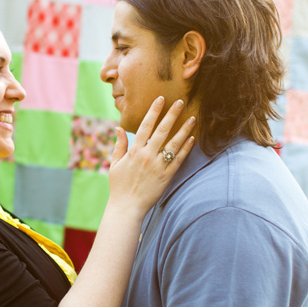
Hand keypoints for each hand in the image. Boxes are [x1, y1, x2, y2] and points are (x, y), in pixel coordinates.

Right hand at [108, 97, 194, 213]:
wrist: (127, 207)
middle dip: (171, 114)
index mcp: (134, 151)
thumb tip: (119, 128)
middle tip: (180, 101)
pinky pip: (178, 160)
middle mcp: (147, 156)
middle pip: (162, 131)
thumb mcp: (115, 164)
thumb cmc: (119, 186)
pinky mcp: (166, 176)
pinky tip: (192, 138)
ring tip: (192, 118)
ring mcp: (158, 166)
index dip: (153, 111)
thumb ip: (119, 145)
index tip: (160, 99)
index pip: (145, 126)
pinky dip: (186, 148)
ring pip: (173, 143)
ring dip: (184, 130)